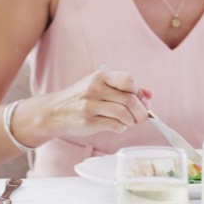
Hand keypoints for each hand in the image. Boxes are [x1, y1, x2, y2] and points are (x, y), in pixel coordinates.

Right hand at [32, 68, 150, 138]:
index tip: (138, 99)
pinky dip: (121, 128)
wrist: (53, 111)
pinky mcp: (88, 122)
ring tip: (128, 122)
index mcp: (100, 76)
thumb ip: (125, 89)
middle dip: (141, 111)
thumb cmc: (81, 98)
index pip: (129, 80)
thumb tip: (150, 95)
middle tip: (141, 117)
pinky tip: (117, 126)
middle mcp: (95, 88)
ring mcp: (90, 105)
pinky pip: (115, 126)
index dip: (138, 91)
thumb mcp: (100, 86)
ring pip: (124, 114)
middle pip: (130, 100)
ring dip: (132, 121)